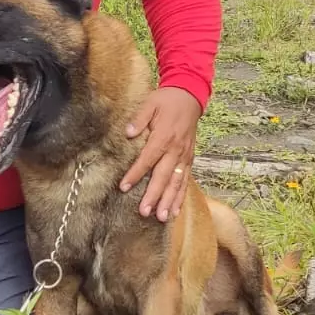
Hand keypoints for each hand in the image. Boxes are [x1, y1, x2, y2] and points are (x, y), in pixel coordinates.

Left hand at [119, 87, 201, 222]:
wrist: (190, 97)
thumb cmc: (166, 100)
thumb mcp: (150, 103)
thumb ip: (139, 119)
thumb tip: (128, 133)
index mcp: (164, 136)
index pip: (148, 158)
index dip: (136, 173)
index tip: (124, 187)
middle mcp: (176, 149)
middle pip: (164, 176)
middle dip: (154, 195)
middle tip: (144, 212)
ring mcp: (184, 156)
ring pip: (177, 182)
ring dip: (168, 201)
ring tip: (161, 217)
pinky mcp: (189, 160)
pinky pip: (185, 181)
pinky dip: (180, 197)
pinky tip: (174, 211)